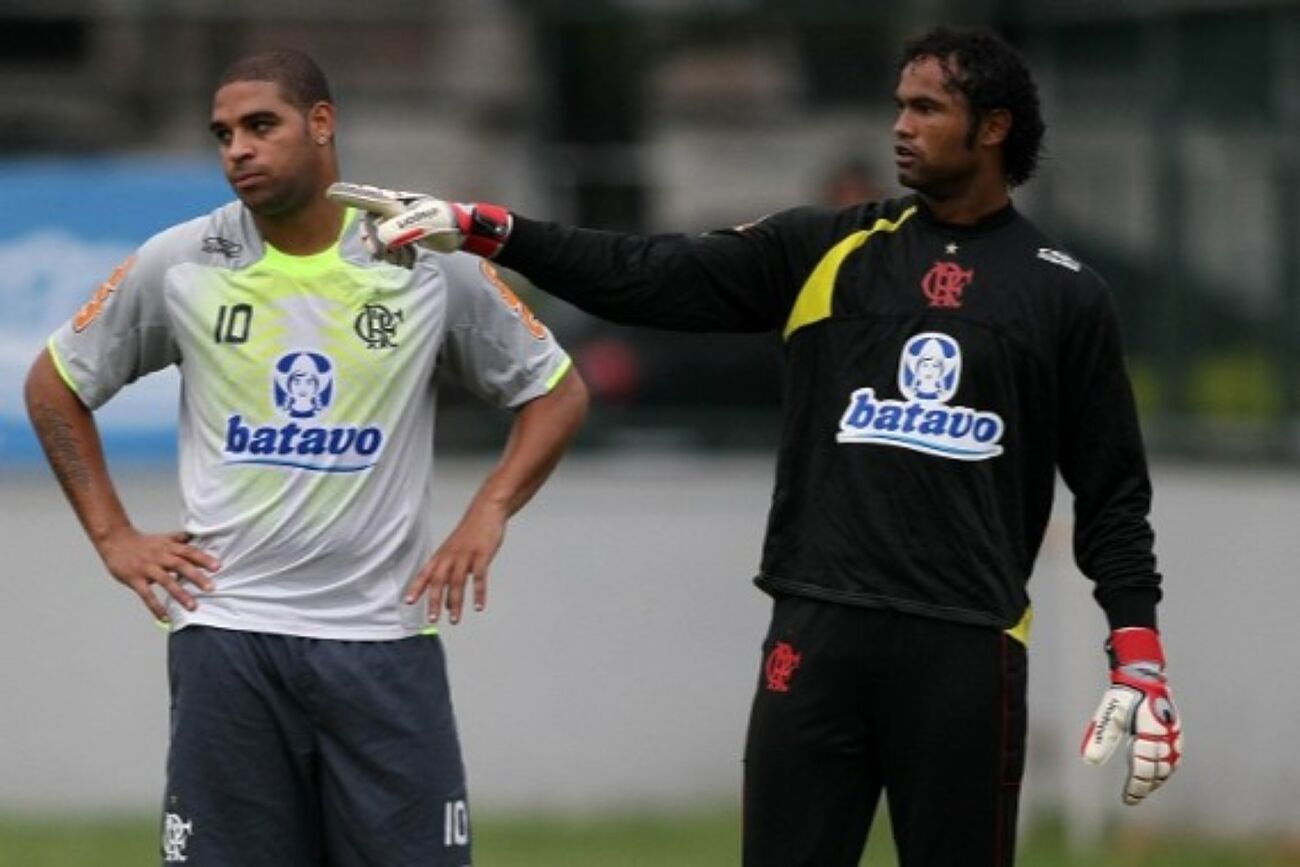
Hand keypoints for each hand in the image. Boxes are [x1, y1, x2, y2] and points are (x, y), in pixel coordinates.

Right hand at [97, 527, 219, 621]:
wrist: (115, 540)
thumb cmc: (143, 542)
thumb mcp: (163, 538)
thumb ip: (180, 540)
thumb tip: (198, 538)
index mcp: (168, 547)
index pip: (189, 551)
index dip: (203, 558)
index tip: (218, 567)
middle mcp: (160, 556)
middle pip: (180, 565)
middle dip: (196, 576)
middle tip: (211, 588)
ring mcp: (147, 568)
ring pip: (165, 581)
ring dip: (180, 594)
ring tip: (193, 606)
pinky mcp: (135, 579)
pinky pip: (146, 595)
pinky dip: (155, 607)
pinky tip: (165, 617)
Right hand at [325, 181, 511, 264]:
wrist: (463, 232)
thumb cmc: (444, 223)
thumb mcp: (421, 224)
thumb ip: (397, 229)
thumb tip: (379, 239)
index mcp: (394, 203)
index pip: (366, 198)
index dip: (348, 196)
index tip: (329, 193)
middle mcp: (393, 210)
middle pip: (370, 226)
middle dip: (376, 243)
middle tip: (386, 255)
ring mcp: (399, 223)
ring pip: (380, 239)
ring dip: (389, 253)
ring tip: (404, 259)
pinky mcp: (406, 235)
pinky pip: (391, 247)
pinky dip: (397, 256)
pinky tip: (408, 261)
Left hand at [404, 502, 506, 624]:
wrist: (486, 510)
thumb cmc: (471, 531)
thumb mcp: (454, 548)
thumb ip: (450, 569)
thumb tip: (447, 595)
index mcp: (442, 555)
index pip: (425, 573)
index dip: (416, 587)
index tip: (408, 601)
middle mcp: (450, 556)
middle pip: (439, 581)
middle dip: (434, 602)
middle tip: (433, 619)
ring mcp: (466, 556)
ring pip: (457, 583)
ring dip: (455, 603)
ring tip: (454, 619)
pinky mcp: (482, 555)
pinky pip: (480, 578)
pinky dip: (478, 594)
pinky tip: (478, 606)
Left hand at [1080, 627, 1182, 804]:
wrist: (1142, 677)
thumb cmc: (1123, 697)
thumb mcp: (1108, 715)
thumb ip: (1100, 738)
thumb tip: (1089, 761)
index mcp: (1149, 732)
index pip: (1142, 768)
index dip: (1135, 787)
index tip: (1127, 799)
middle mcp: (1166, 737)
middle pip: (1157, 772)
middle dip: (1145, 787)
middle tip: (1132, 797)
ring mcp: (1174, 735)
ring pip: (1168, 767)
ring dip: (1156, 781)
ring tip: (1142, 790)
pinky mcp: (1177, 733)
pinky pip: (1174, 759)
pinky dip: (1165, 770)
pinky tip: (1156, 776)